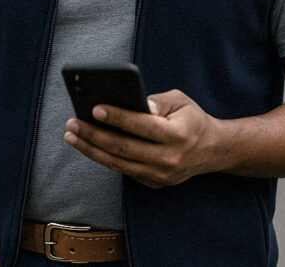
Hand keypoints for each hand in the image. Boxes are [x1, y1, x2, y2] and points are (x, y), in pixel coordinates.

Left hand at [64, 89, 218, 187]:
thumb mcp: (181, 101)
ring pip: (118, 164)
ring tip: (72, 136)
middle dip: (94, 135)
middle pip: (123, 148)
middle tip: (73, 123)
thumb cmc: (192, 119)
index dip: (117, 117)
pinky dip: (104, 158)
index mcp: (178, 135)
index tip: (94, 108)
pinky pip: (123, 171)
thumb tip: (137, 103)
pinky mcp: (154, 182)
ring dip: (91, 150)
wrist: (212, 150)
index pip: (141, 126)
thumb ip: (159, 101)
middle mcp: (169, 159)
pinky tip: (88, 145)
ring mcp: (161, 175)